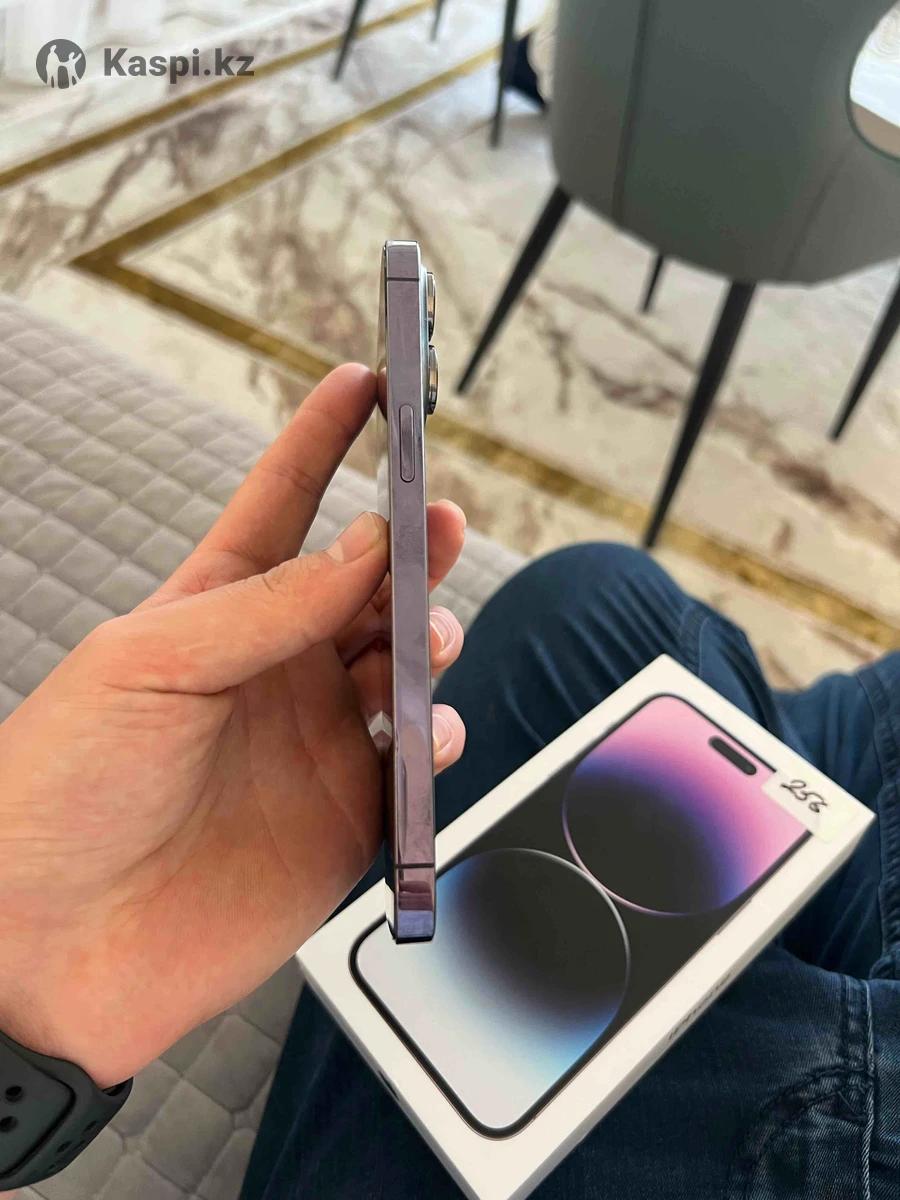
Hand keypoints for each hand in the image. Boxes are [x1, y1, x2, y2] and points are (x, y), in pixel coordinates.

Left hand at [0, 365, 465, 1087]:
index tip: (368, 385)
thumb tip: (367, 546)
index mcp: (215, 615)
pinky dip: (439, 736)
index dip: (324, 443)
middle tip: (441, 523)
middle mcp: (275, 670)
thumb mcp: (153, 665)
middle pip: (365, 586)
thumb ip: (269, 607)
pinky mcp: (348, 816)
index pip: (282, 508)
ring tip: (424, 638)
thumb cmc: (65, 788)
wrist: (51, 943)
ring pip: (404, 666)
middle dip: (410, 546)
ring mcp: (316, 741)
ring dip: (429, 638)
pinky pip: (418, 762)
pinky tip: (430, 729)